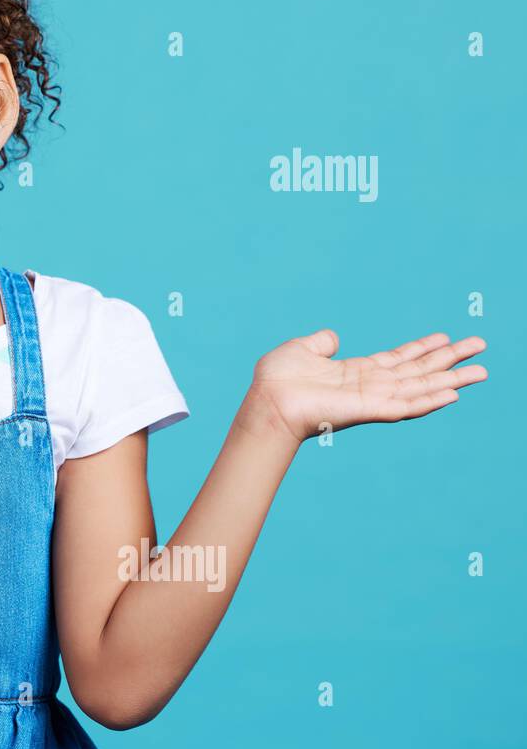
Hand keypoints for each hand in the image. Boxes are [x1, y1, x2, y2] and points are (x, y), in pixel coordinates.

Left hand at [246, 329, 487, 444]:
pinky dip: (430, 400)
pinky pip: (407, 406)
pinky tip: (453, 393)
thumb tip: (333, 337)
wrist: (266, 402)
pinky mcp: (370, 411)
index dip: (422, 348)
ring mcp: (372, 399)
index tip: (446, 337)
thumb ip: (320, 342)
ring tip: (482, 371)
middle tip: (480, 346)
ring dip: (452, 380)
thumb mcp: (300, 349)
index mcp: (354, 372)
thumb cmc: (277, 380)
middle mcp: (369, 386)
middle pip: (418, 371)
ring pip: (421, 388)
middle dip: (449, 359)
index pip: (397, 359)